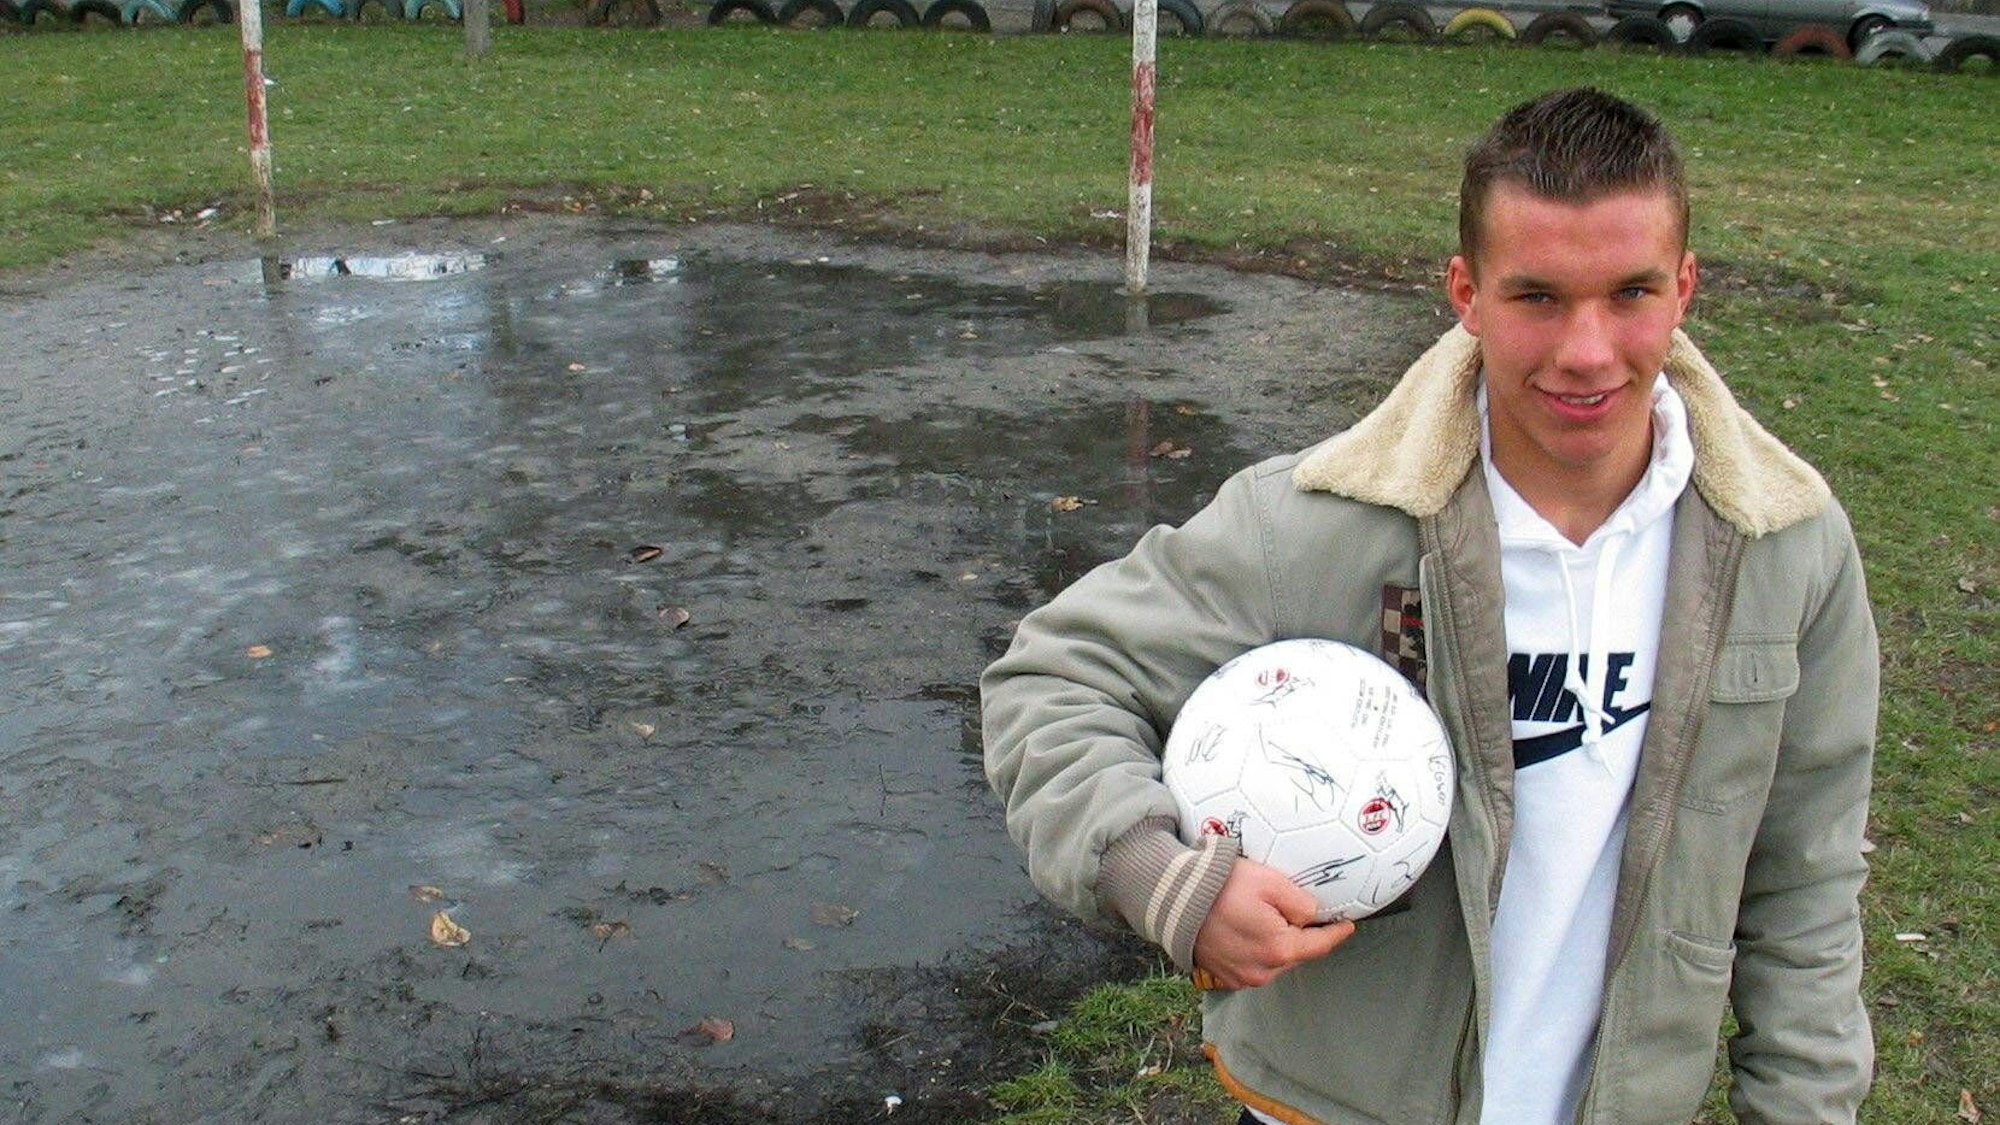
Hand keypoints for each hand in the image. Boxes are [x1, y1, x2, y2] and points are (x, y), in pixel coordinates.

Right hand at [1191, 858, 1354, 989]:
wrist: (1172, 899)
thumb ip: (1300, 902)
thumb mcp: (1269, 881)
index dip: (1335, 934)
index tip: (1348, 925)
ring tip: (1266, 920)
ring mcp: (1241, 977)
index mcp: (1279, 949)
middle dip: (1301, 936)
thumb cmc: (1221, 887)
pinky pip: (1252, 967)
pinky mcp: (1224, 978)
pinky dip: (1256, 953)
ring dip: (1277, 945)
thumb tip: (1311, 916)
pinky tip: (1246, 932)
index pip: (1319, 945)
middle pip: (1295, 954)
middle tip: (1299, 913)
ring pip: (1274, 962)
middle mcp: (1262, 971)